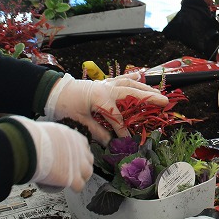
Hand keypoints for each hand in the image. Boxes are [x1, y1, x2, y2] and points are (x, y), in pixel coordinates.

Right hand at [4, 116, 92, 191]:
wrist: (29, 147)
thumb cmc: (32, 137)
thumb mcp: (47, 130)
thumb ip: (50, 134)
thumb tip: (42, 136)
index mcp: (73, 137)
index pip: (83, 145)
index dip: (78, 152)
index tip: (72, 157)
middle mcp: (79, 149)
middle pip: (88, 158)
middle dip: (83, 164)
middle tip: (74, 169)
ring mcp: (78, 164)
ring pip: (87, 172)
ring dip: (81, 177)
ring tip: (73, 180)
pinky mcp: (72, 177)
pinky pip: (80, 186)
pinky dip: (75, 188)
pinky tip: (71, 188)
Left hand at [44, 73, 168, 144]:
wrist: (54, 91)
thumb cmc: (65, 105)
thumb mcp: (79, 121)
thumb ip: (96, 131)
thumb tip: (110, 142)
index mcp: (101, 99)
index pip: (117, 117)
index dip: (123, 130)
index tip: (129, 140)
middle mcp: (107, 89)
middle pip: (132, 94)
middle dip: (149, 98)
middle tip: (164, 102)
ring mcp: (107, 84)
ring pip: (130, 84)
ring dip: (145, 88)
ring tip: (158, 93)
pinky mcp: (104, 82)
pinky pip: (121, 78)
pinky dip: (131, 77)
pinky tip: (140, 76)